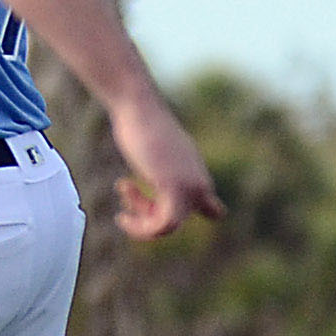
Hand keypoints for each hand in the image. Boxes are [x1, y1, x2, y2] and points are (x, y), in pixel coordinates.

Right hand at [104, 93, 221, 241]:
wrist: (138, 107)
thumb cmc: (141, 122)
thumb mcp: (158, 147)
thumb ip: (164, 163)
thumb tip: (150, 160)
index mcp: (197, 174)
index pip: (213, 210)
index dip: (184, 215)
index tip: (151, 203)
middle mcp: (199, 183)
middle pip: (180, 219)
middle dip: (148, 215)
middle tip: (127, 196)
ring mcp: (190, 186)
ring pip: (170, 226)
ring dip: (142, 226)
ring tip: (122, 215)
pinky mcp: (175, 187)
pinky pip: (164, 224)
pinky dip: (142, 228)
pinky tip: (122, 218)